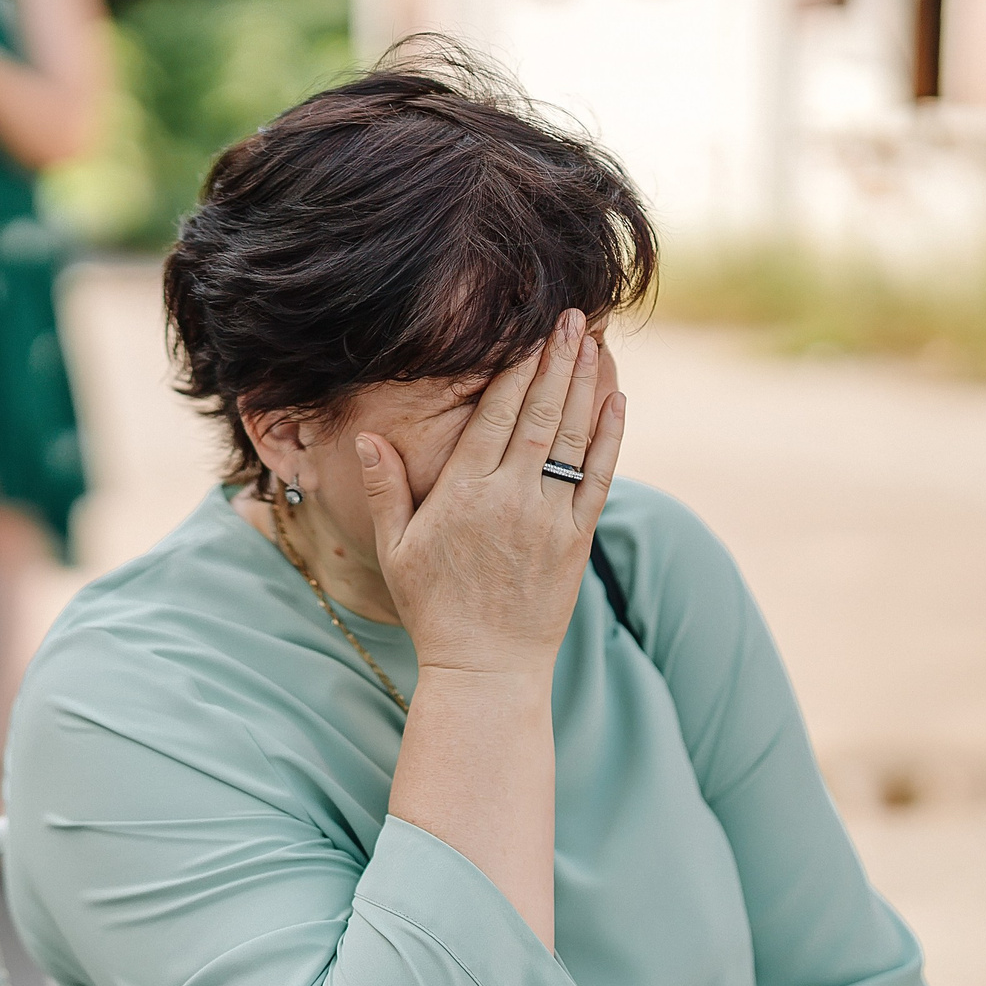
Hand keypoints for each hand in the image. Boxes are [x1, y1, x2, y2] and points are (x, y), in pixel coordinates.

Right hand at [355, 309, 625, 678]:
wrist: (484, 669)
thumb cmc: (433, 609)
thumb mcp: (395, 549)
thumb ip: (385, 489)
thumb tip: (368, 437)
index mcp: (462, 493)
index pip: (496, 413)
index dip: (517, 366)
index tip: (531, 328)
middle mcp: (509, 497)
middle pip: (541, 413)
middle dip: (558, 360)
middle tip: (575, 316)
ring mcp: (549, 517)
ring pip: (575, 437)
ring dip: (587, 385)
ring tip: (596, 342)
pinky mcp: (577, 540)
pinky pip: (600, 477)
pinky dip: (611, 436)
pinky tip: (616, 401)